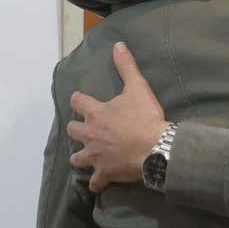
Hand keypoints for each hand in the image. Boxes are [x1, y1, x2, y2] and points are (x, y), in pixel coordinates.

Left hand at [67, 43, 169, 191]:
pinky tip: (97, 182)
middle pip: (72, 129)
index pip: (77, 101)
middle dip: (76, 128)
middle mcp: (90, 133)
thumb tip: (118, 45)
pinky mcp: (104, 172)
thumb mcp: (137, 87)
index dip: (78, 99)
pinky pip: (94, 182)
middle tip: (86, 128)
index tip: (81, 100)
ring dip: (80, 156)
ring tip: (86, 155)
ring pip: (77, 158)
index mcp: (95, 112)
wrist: (155, 148)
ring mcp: (95, 155)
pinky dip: (95, 182)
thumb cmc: (145, 118)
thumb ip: (126, 66)